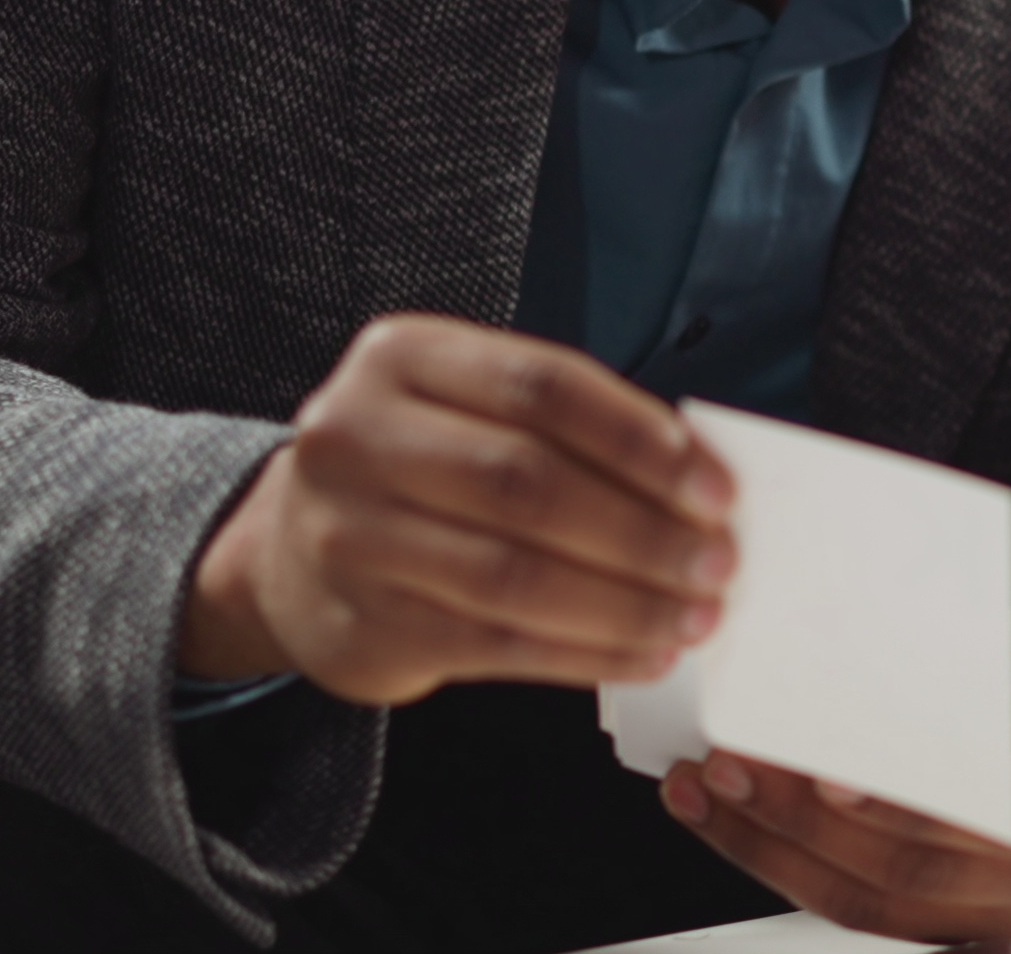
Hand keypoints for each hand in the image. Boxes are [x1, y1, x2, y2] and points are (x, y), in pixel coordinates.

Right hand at [178, 314, 736, 704]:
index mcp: (402, 357)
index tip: (717, 489)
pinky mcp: (362, 624)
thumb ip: (569, 430)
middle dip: (644, 531)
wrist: (290, 555)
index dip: (640, 440)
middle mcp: (357, 437)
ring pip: (515, 575)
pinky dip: (586, 654)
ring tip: (695, 618)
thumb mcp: (472, 411)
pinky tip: (643, 653)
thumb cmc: (422, 470)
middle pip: (529, 484)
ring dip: (626, 604)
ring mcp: (349, 535)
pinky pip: (497, 644)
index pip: (544, 387)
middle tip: (719, 562)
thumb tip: (704, 483)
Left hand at [663, 612, 1010, 939]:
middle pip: (915, 870)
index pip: (1001, 815)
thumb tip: (848, 651)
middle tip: (729, 767)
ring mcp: (1010, 913)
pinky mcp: (969, 928)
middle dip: (805, 823)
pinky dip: (799, 871)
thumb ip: (963, 659)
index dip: (913, 808)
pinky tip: (743, 828)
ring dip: (777, 854)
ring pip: (879, 907)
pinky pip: (873, 915)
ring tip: (707, 795)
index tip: (830, 780)